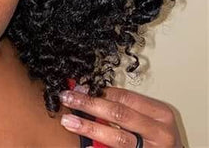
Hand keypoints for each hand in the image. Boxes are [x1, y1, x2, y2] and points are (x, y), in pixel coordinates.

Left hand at [58, 86, 183, 147]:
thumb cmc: (156, 139)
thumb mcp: (147, 119)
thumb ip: (122, 106)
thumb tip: (85, 91)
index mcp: (161, 115)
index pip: (125, 97)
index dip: (99, 92)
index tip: (78, 88)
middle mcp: (160, 134)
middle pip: (120, 114)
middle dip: (90, 105)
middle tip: (68, 99)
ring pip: (118, 138)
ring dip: (90, 127)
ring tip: (69, 121)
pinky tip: (86, 147)